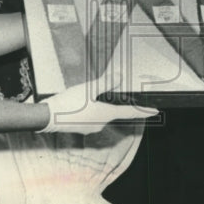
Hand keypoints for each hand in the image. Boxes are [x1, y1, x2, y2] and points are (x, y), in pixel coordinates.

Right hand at [40, 79, 157, 133]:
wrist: (48, 117)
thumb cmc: (69, 104)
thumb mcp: (89, 88)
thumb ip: (106, 82)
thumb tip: (120, 75)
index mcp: (106, 114)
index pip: (130, 112)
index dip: (144, 111)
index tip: (155, 111)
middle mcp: (100, 123)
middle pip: (113, 111)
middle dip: (112, 102)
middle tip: (107, 92)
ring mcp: (90, 127)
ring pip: (100, 114)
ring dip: (98, 105)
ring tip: (88, 95)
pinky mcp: (80, 128)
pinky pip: (90, 117)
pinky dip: (89, 109)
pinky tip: (80, 102)